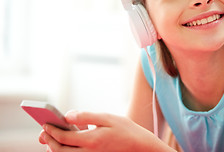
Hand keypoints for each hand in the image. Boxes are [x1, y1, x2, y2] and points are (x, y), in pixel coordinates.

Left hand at [39, 111, 164, 151]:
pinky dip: (66, 150)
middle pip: (60, 151)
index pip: (63, 138)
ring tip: (52, 138)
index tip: (45, 124)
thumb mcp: (107, 117)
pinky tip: (69, 141)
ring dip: (55, 148)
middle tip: (44, 132)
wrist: (139, 146)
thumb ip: (86, 116)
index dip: (52, 131)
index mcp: (91, 141)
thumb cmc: (125, 130)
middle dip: (49, 141)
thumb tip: (67, 115)